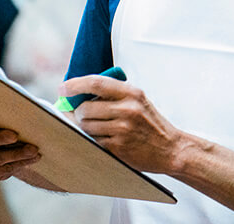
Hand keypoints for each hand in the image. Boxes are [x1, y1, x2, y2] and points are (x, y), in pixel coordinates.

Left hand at [62, 74, 189, 173]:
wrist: (170, 149)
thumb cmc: (150, 124)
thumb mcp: (137, 101)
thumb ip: (112, 95)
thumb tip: (78, 94)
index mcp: (132, 93)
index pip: (96, 83)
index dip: (75, 85)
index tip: (62, 89)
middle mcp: (127, 109)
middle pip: (85, 108)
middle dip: (78, 113)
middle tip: (80, 115)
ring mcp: (123, 129)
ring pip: (85, 126)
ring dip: (84, 128)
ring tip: (97, 128)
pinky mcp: (118, 147)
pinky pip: (93, 141)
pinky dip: (93, 140)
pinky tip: (104, 139)